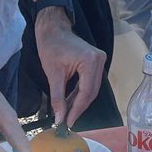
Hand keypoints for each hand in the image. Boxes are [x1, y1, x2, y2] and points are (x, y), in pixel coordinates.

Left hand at [34, 10, 106, 126]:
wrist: (53, 29)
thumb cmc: (51, 46)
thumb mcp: (53, 74)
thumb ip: (58, 98)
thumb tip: (59, 118)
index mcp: (90, 61)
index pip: (86, 92)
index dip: (77, 109)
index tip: (68, 122)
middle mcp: (99, 60)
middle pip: (91, 91)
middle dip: (79, 107)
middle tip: (67, 121)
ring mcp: (99, 60)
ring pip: (91, 88)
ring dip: (79, 102)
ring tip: (66, 113)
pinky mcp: (95, 62)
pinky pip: (89, 82)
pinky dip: (80, 93)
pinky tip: (70, 102)